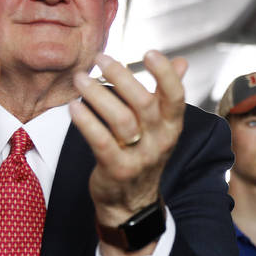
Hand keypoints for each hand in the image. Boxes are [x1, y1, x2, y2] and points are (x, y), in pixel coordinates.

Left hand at [69, 50, 186, 255]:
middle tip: (100, 58)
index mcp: (171, 126)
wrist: (132, 203)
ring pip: (121, 120)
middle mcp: (160, 141)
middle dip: (121, 77)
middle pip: (144, 103)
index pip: (176, 96)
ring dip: (98, 96)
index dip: (165, 73)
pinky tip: (73, 107)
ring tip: (80, 79)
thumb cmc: (143, 154)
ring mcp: (140, 158)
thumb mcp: (161, 127)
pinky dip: (86, 122)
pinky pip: (102, 142)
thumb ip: (168, 94)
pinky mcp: (117, 170)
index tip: (149, 51)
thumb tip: (182, 61)